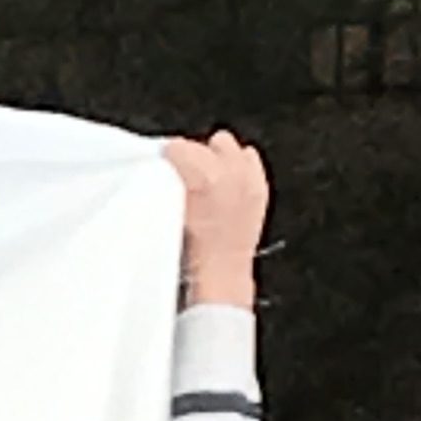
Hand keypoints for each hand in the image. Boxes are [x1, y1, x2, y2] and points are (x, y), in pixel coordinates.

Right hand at [162, 130, 266, 307]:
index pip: (175, 147)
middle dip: (189, 158)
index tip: (160, 171)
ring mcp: (246, 177)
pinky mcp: (260, 186)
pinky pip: (249, 156)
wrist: (220, 276)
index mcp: (200, 177)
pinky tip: (227, 182)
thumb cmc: (190, 255)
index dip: (164, 161)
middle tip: (181, 180)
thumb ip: (162, 185)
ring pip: (225, 144)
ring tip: (205, 180)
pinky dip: (238, 164)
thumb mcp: (164, 215)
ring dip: (213, 158)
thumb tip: (160, 168)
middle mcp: (228, 171)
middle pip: (200, 144)